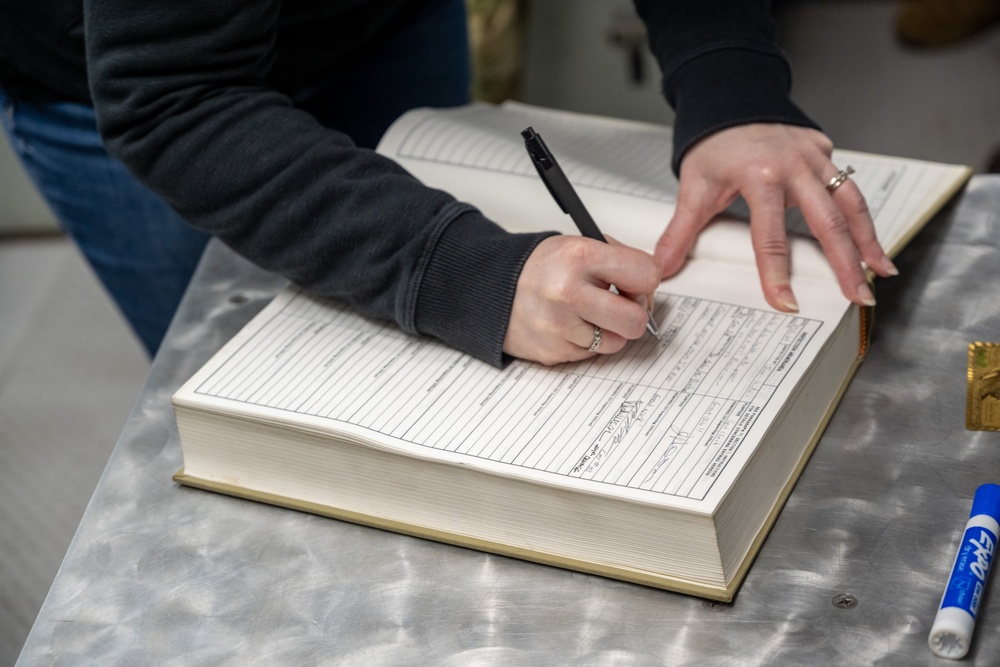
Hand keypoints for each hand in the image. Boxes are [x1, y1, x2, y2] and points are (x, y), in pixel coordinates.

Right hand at [503, 235, 659, 364]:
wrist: (492, 290)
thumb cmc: (541, 268)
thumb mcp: (578, 245)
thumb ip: (618, 259)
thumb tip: (650, 284)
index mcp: (579, 257)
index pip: (646, 275)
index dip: (646, 280)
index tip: (635, 281)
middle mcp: (568, 293)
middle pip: (636, 320)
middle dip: (635, 314)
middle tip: (622, 304)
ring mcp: (559, 327)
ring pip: (618, 342)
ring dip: (611, 330)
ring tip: (591, 313)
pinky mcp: (554, 352)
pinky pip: (594, 354)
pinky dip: (589, 342)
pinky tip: (572, 325)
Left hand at [655, 123, 896, 311]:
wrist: (730, 99)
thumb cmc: (713, 145)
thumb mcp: (694, 188)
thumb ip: (680, 232)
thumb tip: (663, 267)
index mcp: (759, 176)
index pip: (770, 237)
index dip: (777, 274)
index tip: (787, 303)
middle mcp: (794, 166)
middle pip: (827, 222)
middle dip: (846, 264)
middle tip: (857, 297)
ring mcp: (815, 158)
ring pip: (851, 203)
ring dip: (868, 240)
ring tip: (879, 271)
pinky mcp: (826, 152)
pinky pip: (849, 187)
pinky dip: (863, 215)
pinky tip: (870, 241)